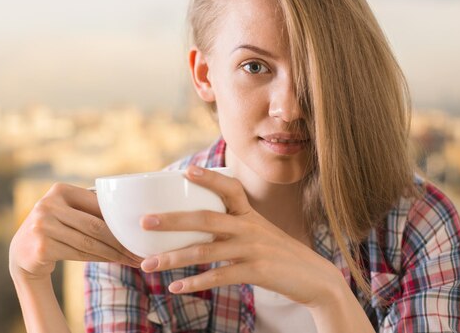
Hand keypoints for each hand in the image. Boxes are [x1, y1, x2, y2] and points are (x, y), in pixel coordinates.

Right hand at [9, 182, 142, 281]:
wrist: (23, 251)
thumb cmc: (56, 227)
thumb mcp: (67, 210)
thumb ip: (90, 207)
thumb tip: (130, 214)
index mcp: (60, 190)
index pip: (97, 205)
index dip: (119, 219)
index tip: (138, 230)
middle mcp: (48, 205)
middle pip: (94, 225)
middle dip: (120, 240)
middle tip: (139, 250)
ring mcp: (42, 226)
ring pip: (88, 242)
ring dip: (113, 253)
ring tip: (132, 259)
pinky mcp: (42, 247)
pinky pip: (79, 254)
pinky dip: (99, 259)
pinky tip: (114, 261)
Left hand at [138, 165, 343, 307]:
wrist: (315, 278)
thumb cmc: (278, 254)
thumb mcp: (259, 233)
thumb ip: (233, 226)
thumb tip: (195, 226)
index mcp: (249, 214)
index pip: (230, 188)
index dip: (209, 178)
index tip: (185, 171)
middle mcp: (250, 227)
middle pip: (205, 219)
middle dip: (172, 220)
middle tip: (144, 221)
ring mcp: (253, 249)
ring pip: (206, 251)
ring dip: (173, 258)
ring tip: (147, 265)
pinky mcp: (257, 272)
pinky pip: (220, 277)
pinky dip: (196, 283)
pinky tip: (176, 288)